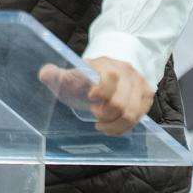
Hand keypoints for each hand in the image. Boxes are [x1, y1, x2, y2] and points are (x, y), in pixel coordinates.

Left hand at [38, 57, 153, 135]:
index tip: (90, 97)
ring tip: (102, 124)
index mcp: (106, 65)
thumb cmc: (89, 76)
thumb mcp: (72, 74)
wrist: (113, 67)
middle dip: (105, 114)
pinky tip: (113, 126)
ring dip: (115, 124)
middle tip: (94, 114)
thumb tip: (45, 74)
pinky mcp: (146, 96)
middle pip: (121, 102)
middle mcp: (127, 73)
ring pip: (133, 113)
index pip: (111, 77)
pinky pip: (140, 116)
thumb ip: (57, 75)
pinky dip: (125, 127)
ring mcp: (139, 84)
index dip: (102, 91)